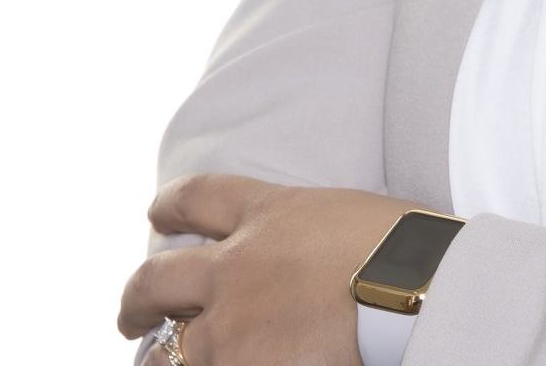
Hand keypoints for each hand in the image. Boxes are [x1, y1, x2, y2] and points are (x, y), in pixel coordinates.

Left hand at [115, 174, 434, 365]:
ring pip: (167, 350)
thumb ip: (309, 235)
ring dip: (164, 358)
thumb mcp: (348, 217)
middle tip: (131, 315)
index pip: (199, 196)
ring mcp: (229, 324)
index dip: (171, 205)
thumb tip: (310, 262)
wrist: (414, 285)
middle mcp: (235, 264)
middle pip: (157, 277)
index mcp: (270, 212)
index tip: (158, 214)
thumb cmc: (406, 248)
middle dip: (136, 299)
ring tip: (159, 365)